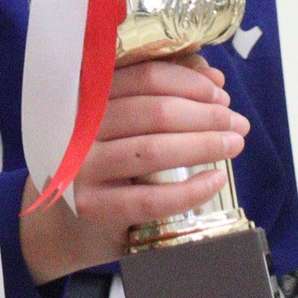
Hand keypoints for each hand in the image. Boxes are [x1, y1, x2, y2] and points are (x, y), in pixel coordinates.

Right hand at [18, 56, 247, 281]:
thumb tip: (212, 77)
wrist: (60, 221)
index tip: (221, 93)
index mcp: (88, 95)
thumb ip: (159, 92)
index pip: (145, 77)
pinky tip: (215, 180)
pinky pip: (150, 199)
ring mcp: (82, 169)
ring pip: (154, 150)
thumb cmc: (101, 160)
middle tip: (237, 122)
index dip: (189, 82)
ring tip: (234, 144)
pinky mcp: (92, 207)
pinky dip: (189, 190)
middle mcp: (79, 127)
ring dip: (204, 145)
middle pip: (154, 112)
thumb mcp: (119, 121)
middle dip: (206, 115)